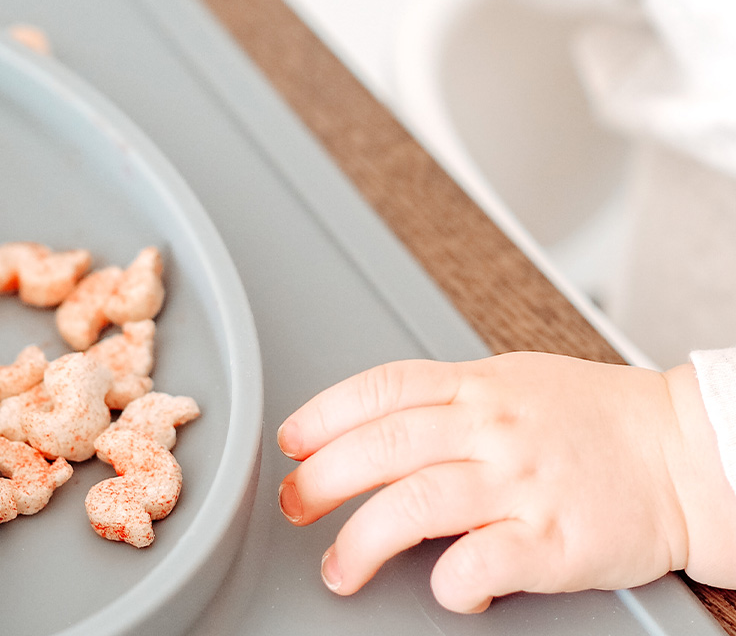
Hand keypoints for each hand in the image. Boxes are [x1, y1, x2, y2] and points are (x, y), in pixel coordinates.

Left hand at [277, 352, 735, 611]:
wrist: (679, 452)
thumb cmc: (593, 416)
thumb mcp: (511, 381)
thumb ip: (447, 397)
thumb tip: (376, 420)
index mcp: (475, 385)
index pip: (380, 389)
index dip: (324, 414)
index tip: (290, 441)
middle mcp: (490, 427)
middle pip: (382, 445)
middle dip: (322, 478)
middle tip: (294, 503)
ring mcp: (520, 480)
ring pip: (414, 503)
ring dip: (362, 540)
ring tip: (339, 567)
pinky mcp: (553, 537)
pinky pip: (481, 560)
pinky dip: (449, 580)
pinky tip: (442, 588)